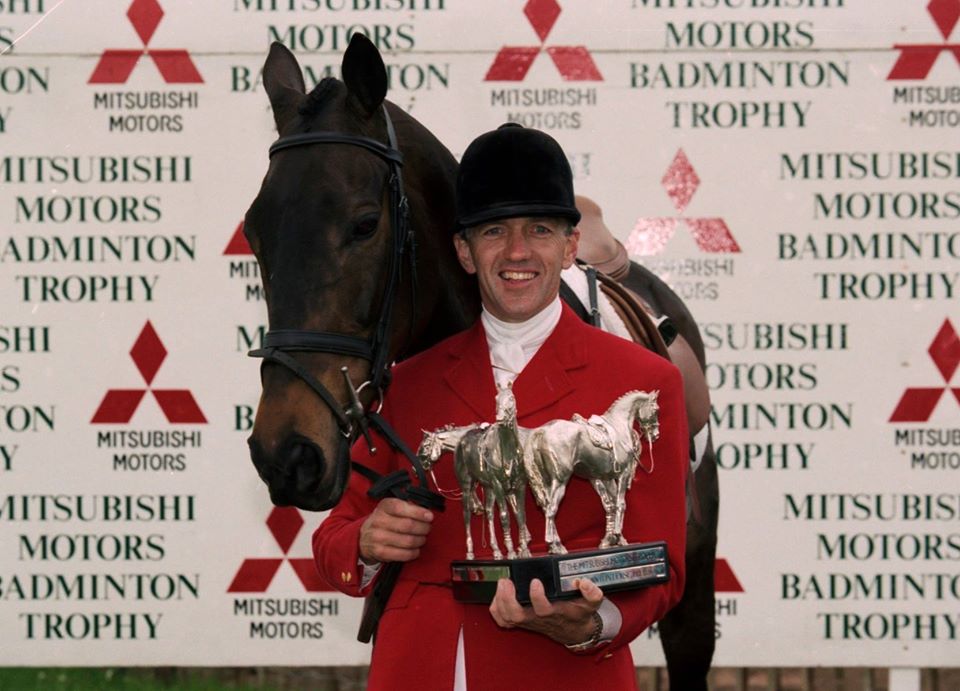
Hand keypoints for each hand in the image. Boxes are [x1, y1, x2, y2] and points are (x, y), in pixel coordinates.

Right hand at [359, 498, 433, 563]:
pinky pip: (403, 554)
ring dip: (420, 541)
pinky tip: (415, 550)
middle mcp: (379, 521)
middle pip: (408, 525)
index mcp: (384, 506)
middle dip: (423, 528)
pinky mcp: (379, 552)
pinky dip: (413, 553)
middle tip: (427, 529)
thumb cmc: (384, 521)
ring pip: (408, 541)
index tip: (430, 516)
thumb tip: (427, 513)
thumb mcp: (391, 508)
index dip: (418, 512)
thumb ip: (408, 507)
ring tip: (422, 539)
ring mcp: (378, 537)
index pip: (401, 507)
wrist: (363, 538)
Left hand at [488, 577, 603, 645]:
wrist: (574, 631)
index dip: (537, 597)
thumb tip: (583, 583)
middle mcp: (539, 619)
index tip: (535, 581)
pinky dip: (496, 610)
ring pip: (508, 618)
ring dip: (500, 601)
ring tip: (502, 583)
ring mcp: (528, 621)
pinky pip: (503, 621)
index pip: (543, 609)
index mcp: (555, 613)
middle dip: (508, 599)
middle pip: (518, 615)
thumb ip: (592, 593)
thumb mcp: (591, 603)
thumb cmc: (578, 614)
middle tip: (506, 582)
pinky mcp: (521, 621)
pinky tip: (497, 596)